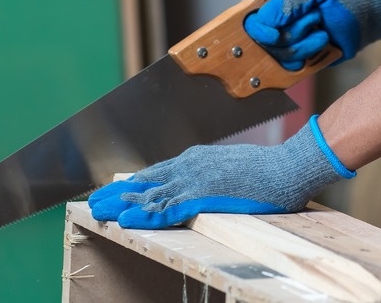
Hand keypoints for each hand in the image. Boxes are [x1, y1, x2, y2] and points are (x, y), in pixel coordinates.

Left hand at [88, 116, 355, 228]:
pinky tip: (125, 222)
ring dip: (121, 205)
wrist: (286, 168)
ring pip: (148, 195)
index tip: (116, 190)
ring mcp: (193, 180)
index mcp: (196, 158)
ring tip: (97, 211)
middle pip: (145, 181)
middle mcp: (188, 165)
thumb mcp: (232, 170)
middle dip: (118, 193)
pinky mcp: (201, 196)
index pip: (157, 171)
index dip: (134, 183)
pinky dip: (142, 216)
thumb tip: (206, 187)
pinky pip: (164, 209)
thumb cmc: (267, 171)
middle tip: (94, 201)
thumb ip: (213, 177)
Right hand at [244, 0, 380, 69]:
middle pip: (262, 39)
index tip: (274, 34)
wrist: (362, 19)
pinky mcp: (291, 54)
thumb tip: (265, 21)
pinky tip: (321, 42)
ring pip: (277, 53)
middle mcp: (270, 17)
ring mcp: (280, 37)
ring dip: (304, 44)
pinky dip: (307, 55)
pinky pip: (288, 65)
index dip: (259, 28)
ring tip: (321, 30)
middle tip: (314, 19)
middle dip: (291, 33)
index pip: (248, 16)